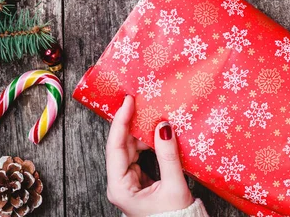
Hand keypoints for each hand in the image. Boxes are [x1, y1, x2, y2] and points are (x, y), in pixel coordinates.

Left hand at [106, 96, 192, 216]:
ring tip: (151, 115)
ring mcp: (128, 182)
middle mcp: (119, 184)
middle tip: (141, 103)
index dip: (121, 122)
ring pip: (130, 150)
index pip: (116, 147)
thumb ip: (168, 156)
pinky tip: (156, 134)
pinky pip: (139, 156)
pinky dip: (147, 143)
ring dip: (141, 133)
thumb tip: (163, 126)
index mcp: (120, 187)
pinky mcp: (138, 182)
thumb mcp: (173, 186)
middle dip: (131, 124)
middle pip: (121, 146)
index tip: (128, 102)